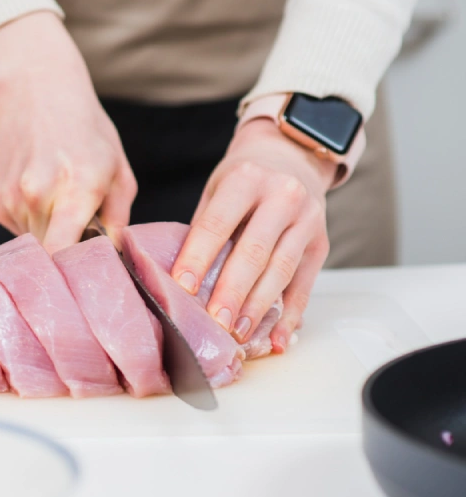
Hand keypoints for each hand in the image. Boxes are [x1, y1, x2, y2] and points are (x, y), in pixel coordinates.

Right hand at [0, 11, 136, 252]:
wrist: (36, 94)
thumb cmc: (86, 133)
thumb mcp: (118, 171)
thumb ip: (120, 220)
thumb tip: (116, 260)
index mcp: (77, 188)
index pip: (63, 254)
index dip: (74, 272)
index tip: (87, 274)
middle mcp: (39, 196)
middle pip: (52, 256)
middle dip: (68, 255)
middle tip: (83, 238)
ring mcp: (12, 200)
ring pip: (34, 244)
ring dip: (50, 235)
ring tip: (60, 204)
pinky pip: (18, 231)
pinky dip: (32, 223)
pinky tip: (40, 196)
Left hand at [171, 119, 338, 351]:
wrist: (290, 158)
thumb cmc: (243, 181)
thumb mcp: (217, 190)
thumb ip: (203, 228)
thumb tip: (175, 280)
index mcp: (246, 180)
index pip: (217, 224)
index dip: (198, 257)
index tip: (181, 287)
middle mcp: (283, 197)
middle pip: (254, 252)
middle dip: (232, 291)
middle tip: (215, 323)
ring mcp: (307, 220)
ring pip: (281, 271)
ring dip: (258, 308)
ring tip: (239, 334)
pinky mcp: (321, 243)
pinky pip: (305, 285)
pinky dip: (291, 315)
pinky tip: (278, 338)